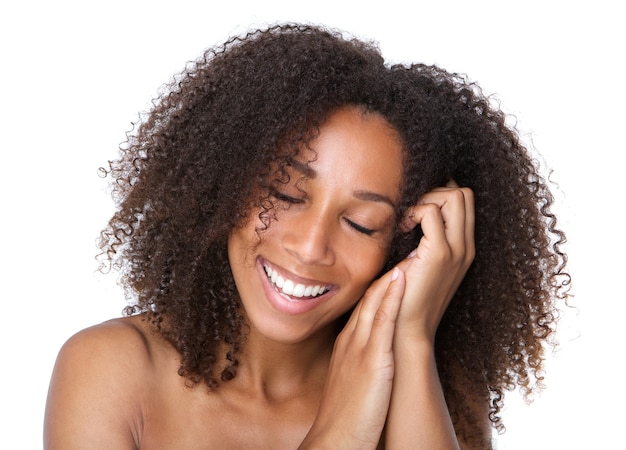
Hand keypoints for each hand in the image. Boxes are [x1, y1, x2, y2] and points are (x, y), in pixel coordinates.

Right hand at [299, 267, 405, 448]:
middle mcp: (350, 340)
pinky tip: (402, 279)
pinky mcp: (371, 361)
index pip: (363, 307)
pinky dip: (391, 297)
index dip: (380, 286)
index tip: (395, 269)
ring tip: (409, 253)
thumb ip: (358, 364)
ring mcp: (359, 348)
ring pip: (374, 302)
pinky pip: (381, 322)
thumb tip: (373, 356)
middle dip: (386, 273)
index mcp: (347, 346)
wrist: (334, 441)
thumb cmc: (345, 417)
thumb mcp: (350, 382)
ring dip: (391, 276)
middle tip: (405, 250)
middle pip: (368, 298)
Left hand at [397, 181, 474, 343]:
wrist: (408, 330)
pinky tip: (403, 229)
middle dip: (435, 192)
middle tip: (412, 213)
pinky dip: (415, 211)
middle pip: (464, 194)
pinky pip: (431, 212)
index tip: (417, 211)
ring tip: (408, 222)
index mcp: (463, 249)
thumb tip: (412, 216)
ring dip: (426, 199)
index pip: (465, 202)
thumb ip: (423, 242)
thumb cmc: (406, 298)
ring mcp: (456, 250)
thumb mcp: (419, 265)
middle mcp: (465, 248)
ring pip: (454, 196)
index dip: (440, 195)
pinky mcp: (439, 254)